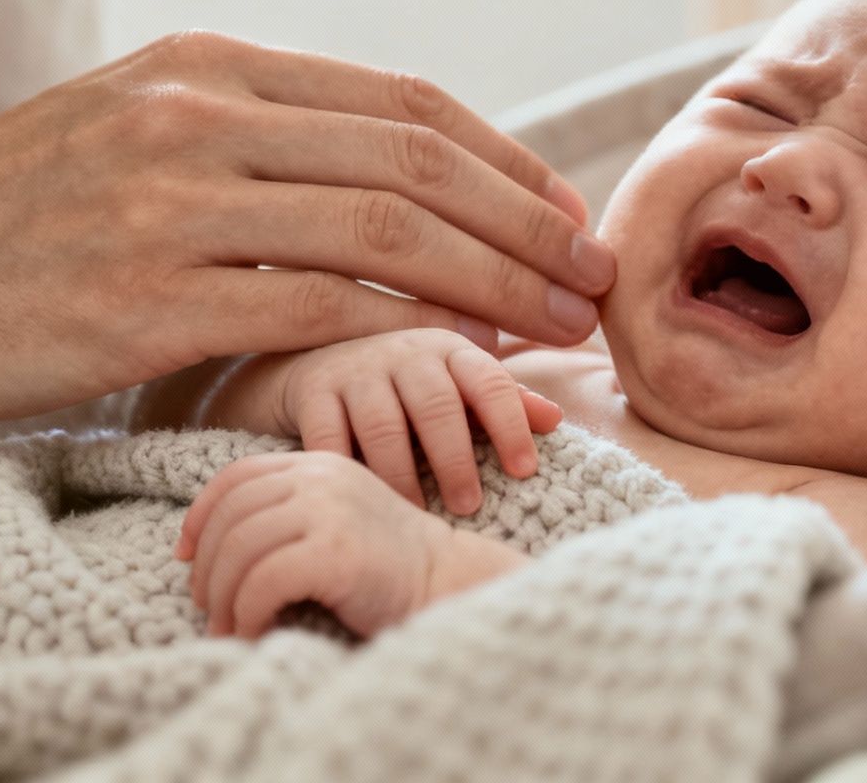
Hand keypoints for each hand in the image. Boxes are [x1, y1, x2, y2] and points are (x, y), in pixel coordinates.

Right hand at [0, 33, 615, 428]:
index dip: (502, 158)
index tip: (560, 212)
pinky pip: (315, 308)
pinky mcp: (147, 299)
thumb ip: (238, 137)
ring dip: (495, 283)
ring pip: (387, 233)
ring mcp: (171, 204)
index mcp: (200, 66)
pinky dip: (404, 331)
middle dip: (527, 222)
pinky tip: (456, 354)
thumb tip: (366, 177)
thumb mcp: (118, 129)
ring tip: (558, 326)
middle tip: (591, 276)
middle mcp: (197, 118)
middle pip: (415, 161)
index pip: (397, 101)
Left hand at [178, 451, 459, 637]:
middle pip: (230, 518)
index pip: (236, 477)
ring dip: (223, 598)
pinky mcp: (335, 552)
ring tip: (227, 628)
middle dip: (207, 568)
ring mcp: (329, 511)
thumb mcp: (334, 519)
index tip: (185, 556)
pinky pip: (263, 582)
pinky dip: (246, 613)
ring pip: (239, 551)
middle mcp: (320, 478)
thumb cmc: (386, 566)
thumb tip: (203, 547)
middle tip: (207, 607)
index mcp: (318, 463)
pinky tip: (253, 631)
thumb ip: (286, 514)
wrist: (448, 584)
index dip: (199, 516)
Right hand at [264, 330, 562, 514]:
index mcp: (450, 350)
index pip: (490, 382)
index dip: (510, 425)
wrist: (313, 361)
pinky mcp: (312, 390)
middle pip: (437, 405)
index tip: (524, 470)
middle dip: (456, 458)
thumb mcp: (456, 385)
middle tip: (470, 505)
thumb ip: (503, 402)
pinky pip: (329, 436)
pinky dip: (345, 470)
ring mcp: (355, 369)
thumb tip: (555, 419)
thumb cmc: (404, 386)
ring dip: (403, 475)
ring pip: (383, 425)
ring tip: (418, 516)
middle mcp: (405, 352)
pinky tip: (358, 503)